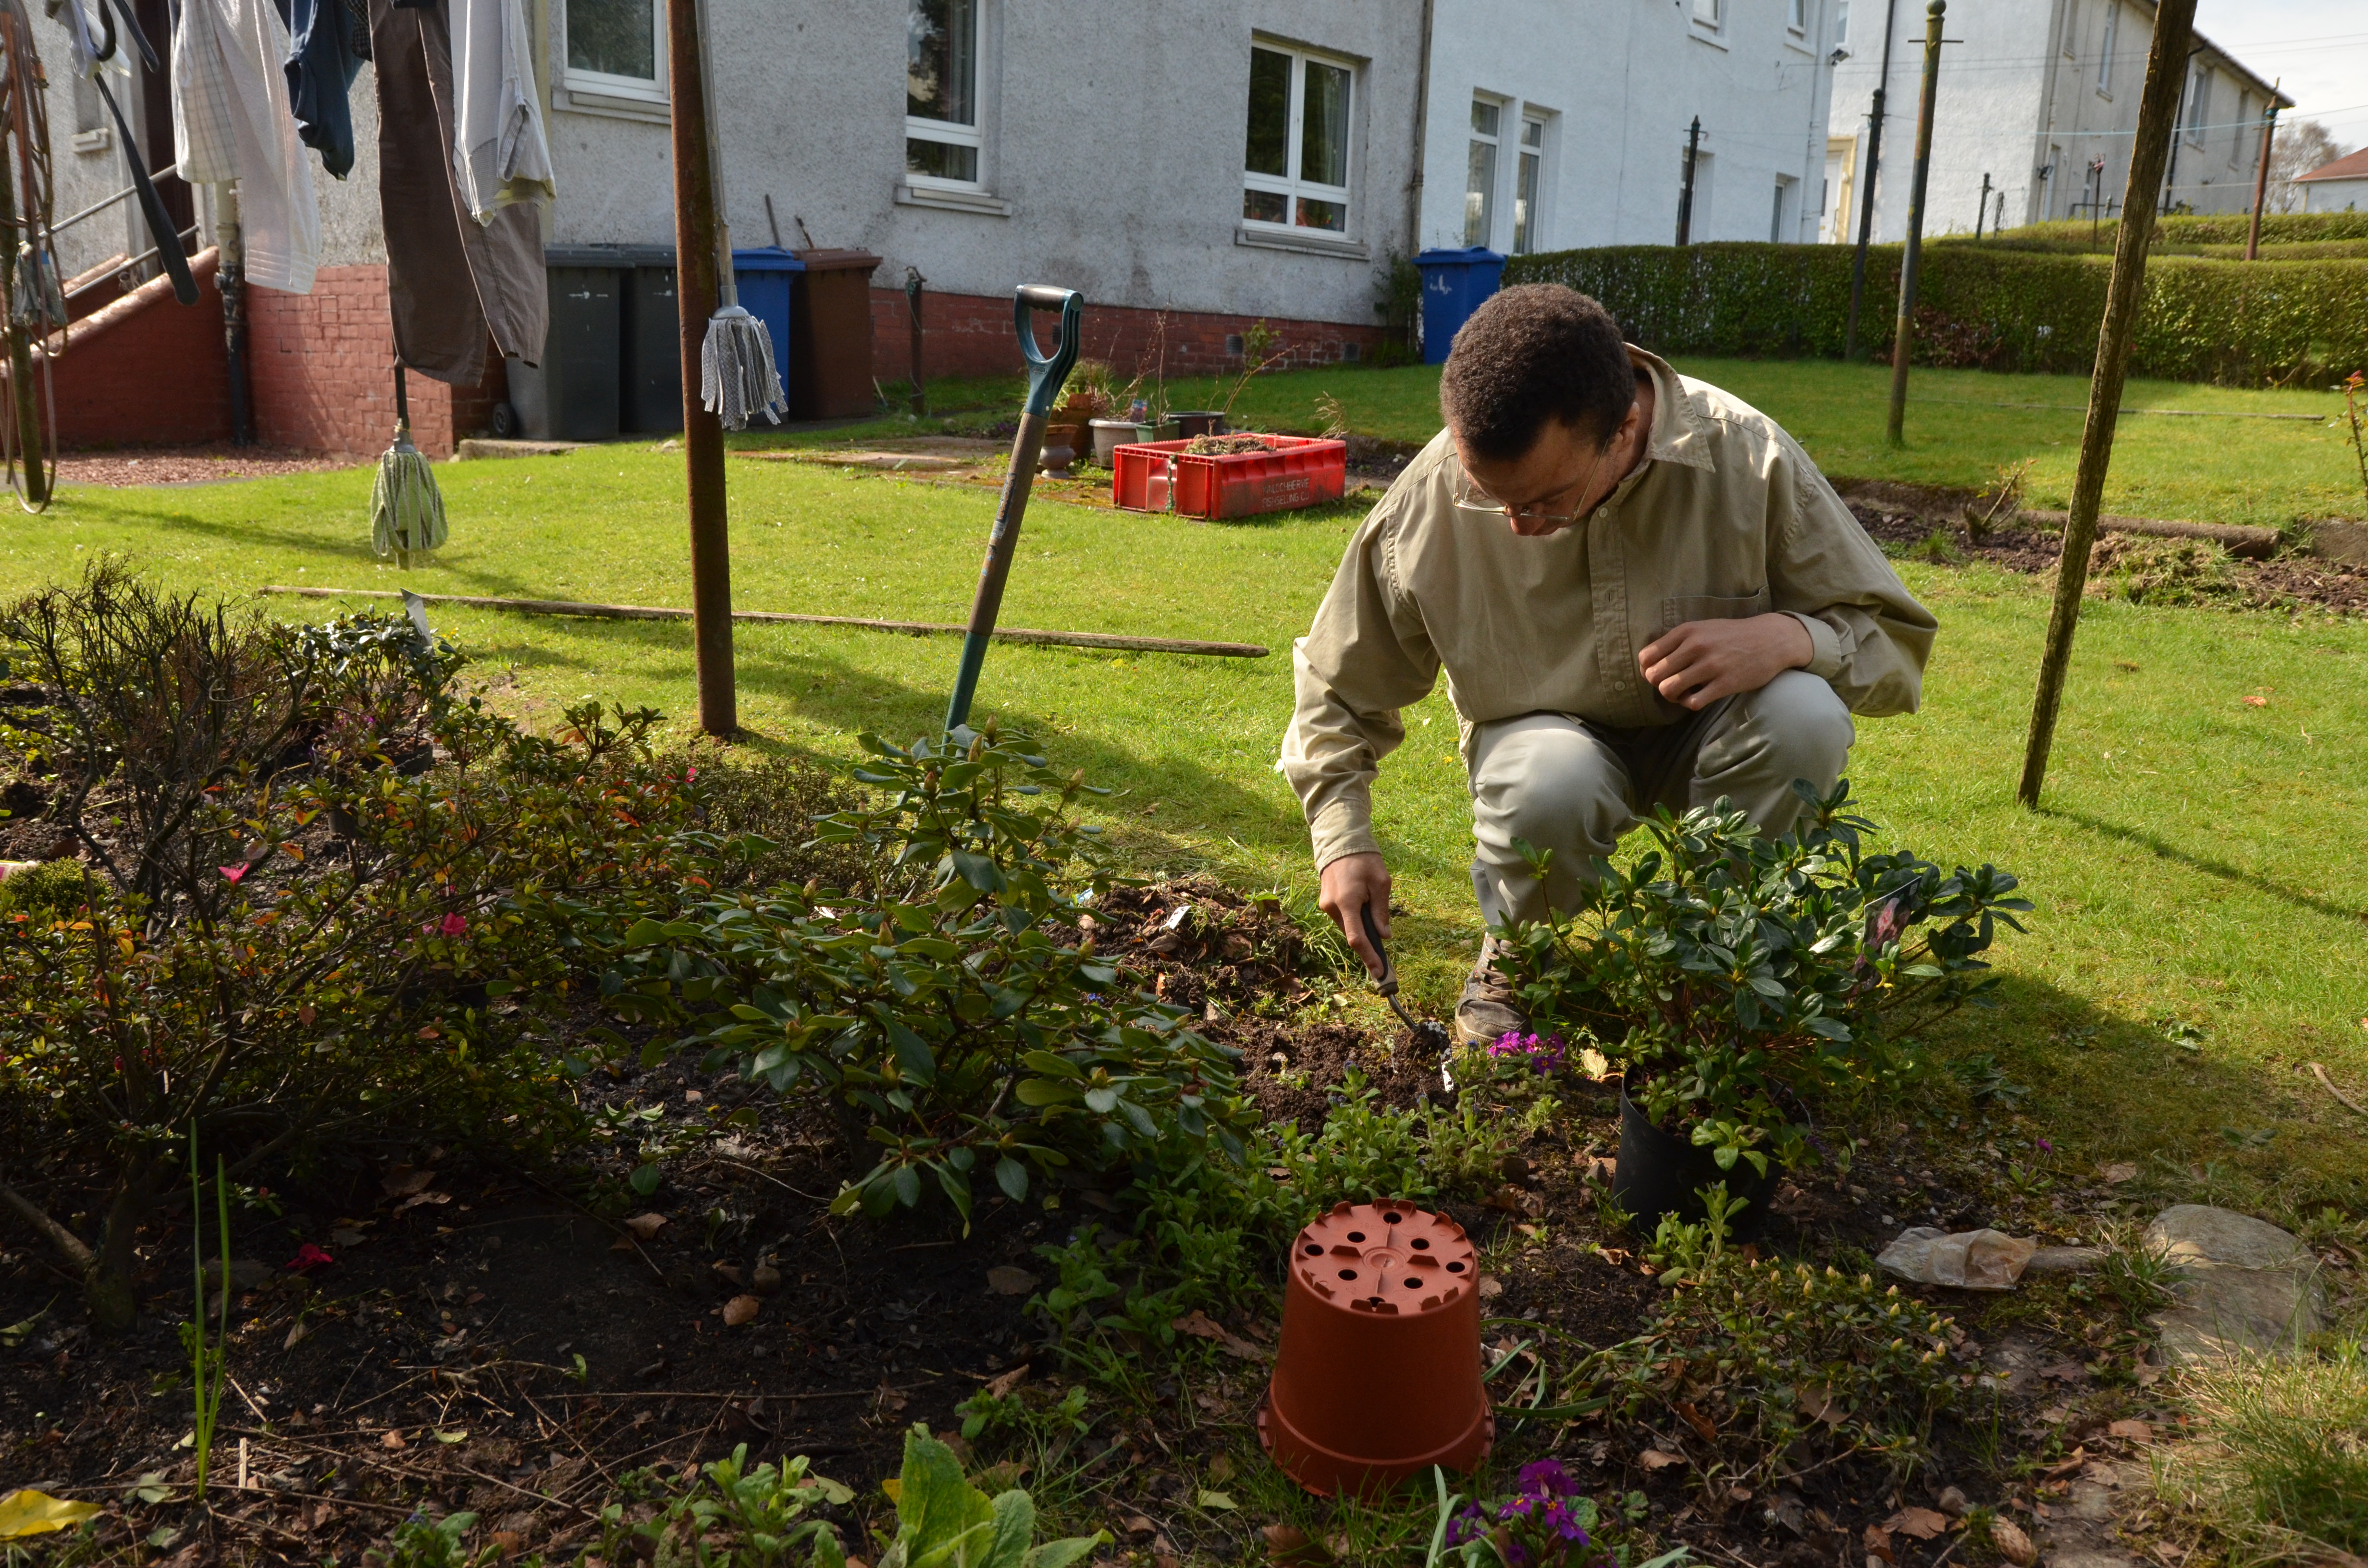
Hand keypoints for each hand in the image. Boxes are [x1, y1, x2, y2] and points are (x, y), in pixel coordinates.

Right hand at [1317, 851, 1391, 979]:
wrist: (1341, 843)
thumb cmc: (1364, 860)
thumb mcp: (1381, 883)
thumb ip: (1381, 912)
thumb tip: (1384, 935)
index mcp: (1347, 902)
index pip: (1357, 938)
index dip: (1369, 956)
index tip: (1379, 971)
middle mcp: (1332, 907)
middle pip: (1352, 934)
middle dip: (1368, 944)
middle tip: (1384, 954)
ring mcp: (1326, 905)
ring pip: (1347, 927)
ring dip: (1361, 929)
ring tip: (1374, 918)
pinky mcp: (1325, 902)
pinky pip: (1343, 918)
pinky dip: (1354, 920)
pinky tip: (1363, 911)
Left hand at [1638, 613, 1813, 709]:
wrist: (1772, 639)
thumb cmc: (1732, 635)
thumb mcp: (1702, 628)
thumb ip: (1677, 642)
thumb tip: (1649, 664)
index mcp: (1686, 631)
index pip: (1647, 657)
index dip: (1648, 670)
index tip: (1661, 673)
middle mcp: (1696, 646)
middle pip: (1654, 676)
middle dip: (1659, 684)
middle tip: (1673, 684)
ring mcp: (1711, 665)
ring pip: (1669, 690)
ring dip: (1673, 697)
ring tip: (1684, 692)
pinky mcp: (1725, 683)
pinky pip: (1692, 702)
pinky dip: (1690, 704)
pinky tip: (1698, 697)